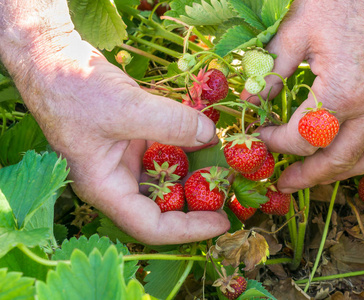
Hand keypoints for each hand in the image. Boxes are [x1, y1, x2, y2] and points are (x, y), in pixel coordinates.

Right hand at [1, 29, 228, 244]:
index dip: (189, 229)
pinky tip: (206, 137)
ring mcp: (125, 159)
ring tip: (224, 164)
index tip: (222, 222)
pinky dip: (186, 146)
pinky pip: (165, 151)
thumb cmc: (73, 88)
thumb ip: (172, 124)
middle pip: (163, 205)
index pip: (151, 225)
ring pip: (167, 177)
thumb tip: (210, 135)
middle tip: (229, 189)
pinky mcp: (134, 139)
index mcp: (105, 189)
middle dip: (197, 200)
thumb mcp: (126, 108)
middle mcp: (116, 180)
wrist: (54, 59)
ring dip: (195, 171)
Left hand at [242, 0, 363, 192]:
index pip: (304, 137)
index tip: (263, 136)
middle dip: (308, 175)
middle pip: (338, 158)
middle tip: (286, 182)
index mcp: (341, 91)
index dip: (277, 143)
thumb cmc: (337, 2)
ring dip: (344, 175)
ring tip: (320, 181)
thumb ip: (270, 72)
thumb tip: (249, 101)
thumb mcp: (295, 32)